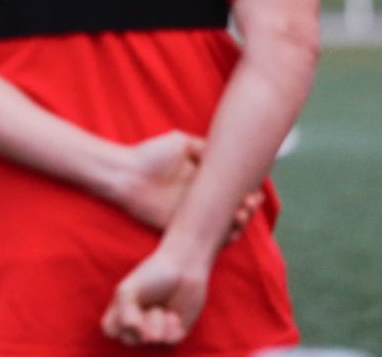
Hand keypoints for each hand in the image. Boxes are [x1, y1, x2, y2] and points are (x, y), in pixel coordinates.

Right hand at [101, 245, 209, 346]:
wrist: (183, 269)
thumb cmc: (152, 275)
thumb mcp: (128, 290)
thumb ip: (124, 313)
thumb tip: (142, 338)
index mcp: (122, 311)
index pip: (111, 331)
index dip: (116, 325)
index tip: (126, 307)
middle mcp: (138, 324)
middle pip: (130, 340)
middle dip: (140, 325)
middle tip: (149, 308)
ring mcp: (156, 330)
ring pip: (151, 342)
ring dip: (156, 323)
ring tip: (162, 308)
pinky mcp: (175, 333)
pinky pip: (169, 342)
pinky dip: (171, 328)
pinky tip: (174, 316)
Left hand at [112, 131, 264, 241]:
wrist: (126, 174)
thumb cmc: (150, 155)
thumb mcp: (180, 143)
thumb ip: (203, 146)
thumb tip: (225, 151)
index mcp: (200, 179)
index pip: (230, 189)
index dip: (245, 191)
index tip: (255, 191)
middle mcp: (198, 199)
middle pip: (230, 208)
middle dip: (245, 209)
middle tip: (250, 204)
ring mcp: (191, 215)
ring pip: (222, 224)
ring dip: (237, 223)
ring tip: (241, 215)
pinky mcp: (181, 229)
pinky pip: (206, 239)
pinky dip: (222, 237)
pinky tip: (232, 231)